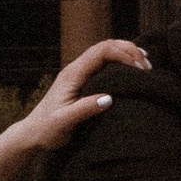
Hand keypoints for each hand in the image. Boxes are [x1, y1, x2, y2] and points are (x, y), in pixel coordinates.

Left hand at [0, 39, 150, 180]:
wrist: (32, 133)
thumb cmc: (47, 129)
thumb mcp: (65, 121)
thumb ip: (85, 109)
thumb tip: (109, 98)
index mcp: (73, 74)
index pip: (101, 51)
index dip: (123, 54)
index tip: (139, 68)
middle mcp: (76, 69)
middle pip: (106, 46)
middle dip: (129, 50)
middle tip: (148, 65)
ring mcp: (79, 73)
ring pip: (106, 53)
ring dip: (126, 54)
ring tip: (145, 64)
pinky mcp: (82, 81)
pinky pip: (104, 64)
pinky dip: (121, 63)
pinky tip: (132, 71)